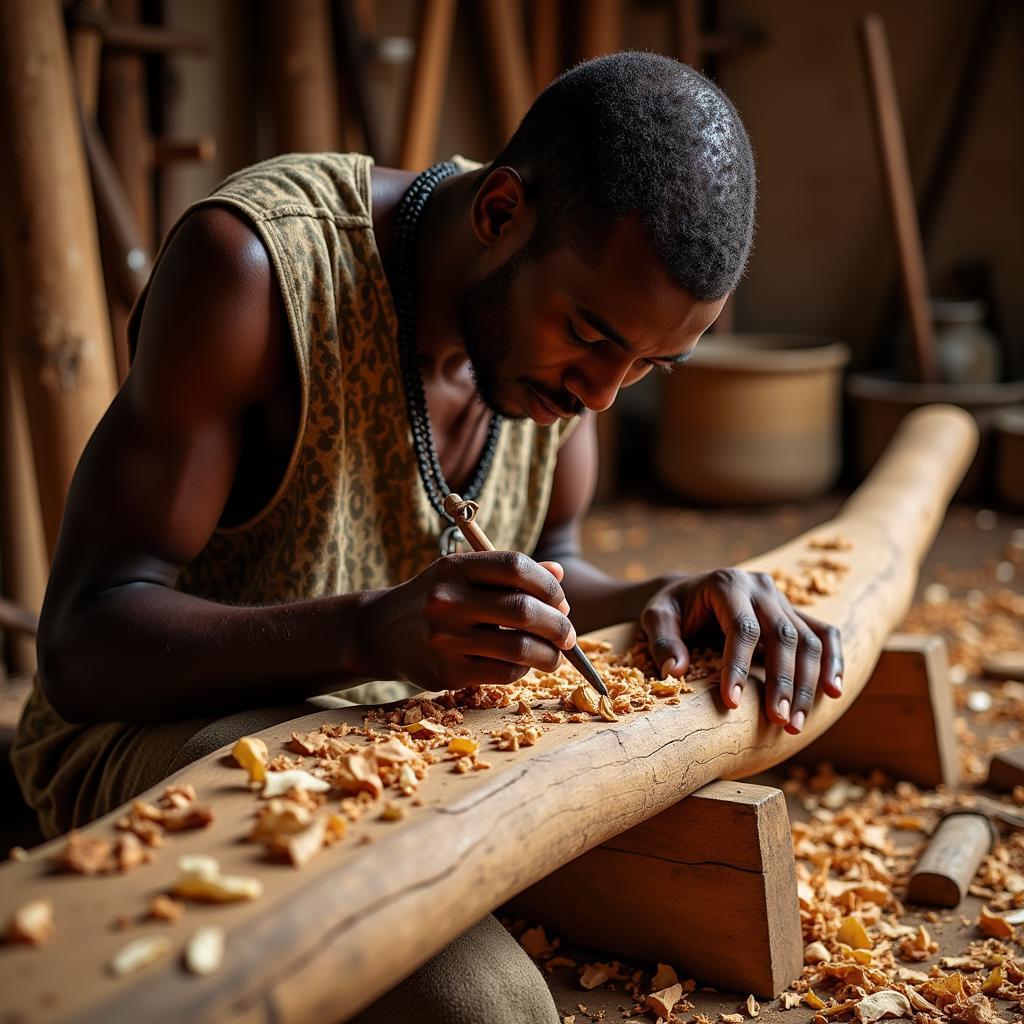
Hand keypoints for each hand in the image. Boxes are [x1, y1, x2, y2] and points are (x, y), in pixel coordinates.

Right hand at [368, 552, 576, 690]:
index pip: (515, 567)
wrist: (381, 632)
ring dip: (549, 654)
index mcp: (454, 568)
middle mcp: (447, 601)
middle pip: (523, 610)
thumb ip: (508, 574)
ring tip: (556, 654)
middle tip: (568, 635)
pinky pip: (502, 673)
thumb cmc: (436, 598)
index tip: (561, 600)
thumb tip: (559, 576)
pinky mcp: (446, 672)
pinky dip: (523, 670)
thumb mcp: (463, 575)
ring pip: (518, 648)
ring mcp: (445, 638)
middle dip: (558, 624)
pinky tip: (525, 664)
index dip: (548, 584)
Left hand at [640, 569, 843, 732]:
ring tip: (795, 723)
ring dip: (807, 683)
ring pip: (808, 639)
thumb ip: (663, 642)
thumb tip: (675, 672)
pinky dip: (833, 662)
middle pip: (784, 635)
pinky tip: (833, 693)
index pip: (742, 627)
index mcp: (727, 584)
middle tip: (778, 721)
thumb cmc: (672, 608)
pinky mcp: (794, 612)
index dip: (739, 665)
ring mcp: (781, 599)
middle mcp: (760, 587)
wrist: (688, 591)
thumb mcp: (656, 617)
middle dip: (782, 681)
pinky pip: (824, 634)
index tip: (733, 702)